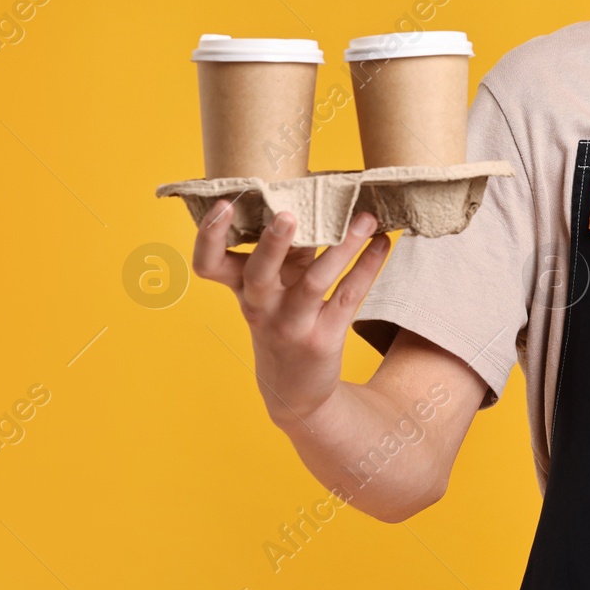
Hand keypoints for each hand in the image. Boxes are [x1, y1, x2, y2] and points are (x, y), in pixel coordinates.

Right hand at [191, 199, 392, 428]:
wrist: (295, 390)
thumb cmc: (282, 320)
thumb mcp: (273, 289)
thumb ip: (286, 251)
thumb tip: (319, 199)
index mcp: (240, 289)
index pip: (208, 264)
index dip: (209, 236)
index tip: (224, 204)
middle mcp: (260, 307)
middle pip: (258, 273)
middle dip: (272, 244)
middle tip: (288, 215)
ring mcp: (291, 324)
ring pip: (315, 281)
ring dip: (343, 247)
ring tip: (366, 219)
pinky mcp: (323, 337)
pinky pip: (348, 296)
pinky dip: (367, 267)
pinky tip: (382, 244)